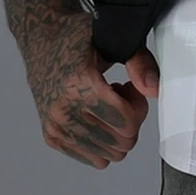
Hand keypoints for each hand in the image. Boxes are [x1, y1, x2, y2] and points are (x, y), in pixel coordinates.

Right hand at [23, 10, 159, 169]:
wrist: (41, 40)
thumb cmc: (74, 37)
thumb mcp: (111, 39)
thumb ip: (138, 62)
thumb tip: (154, 88)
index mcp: (77, 85)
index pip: (125, 122)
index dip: (139, 107)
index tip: (133, 88)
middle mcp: (62, 111)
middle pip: (121, 143)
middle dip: (131, 119)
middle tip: (124, 95)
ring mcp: (55, 127)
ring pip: (108, 155)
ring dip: (116, 131)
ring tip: (110, 104)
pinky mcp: (51, 136)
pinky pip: (92, 158)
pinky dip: (102, 141)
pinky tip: (97, 114)